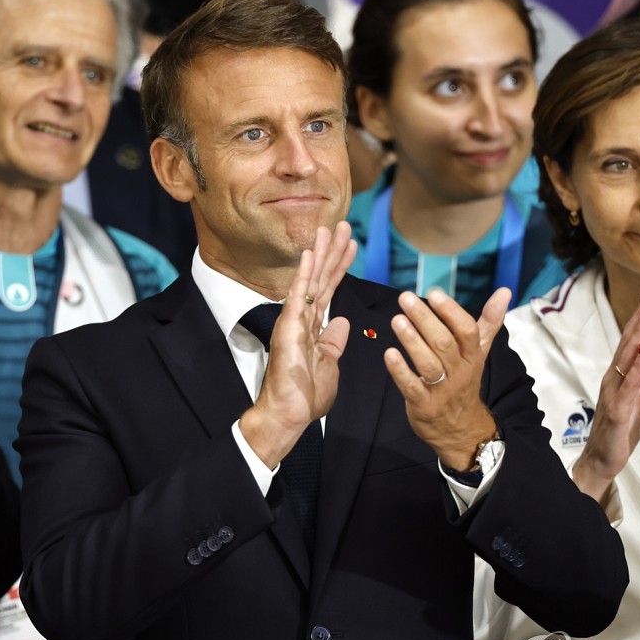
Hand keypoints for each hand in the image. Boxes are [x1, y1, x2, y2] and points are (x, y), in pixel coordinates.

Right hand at [239, 223, 356, 467]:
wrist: (288, 414)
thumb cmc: (305, 396)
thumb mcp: (329, 364)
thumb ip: (334, 342)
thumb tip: (342, 321)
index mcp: (314, 327)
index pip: (330, 289)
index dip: (341, 266)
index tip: (351, 245)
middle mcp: (303, 318)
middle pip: (322, 277)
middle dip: (332, 251)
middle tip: (343, 224)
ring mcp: (294, 321)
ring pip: (311, 280)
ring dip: (320, 253)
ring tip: (328, 227)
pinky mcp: (289, 327)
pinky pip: (298, 295)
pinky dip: (304, 274)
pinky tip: (309, 254)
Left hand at [383, 287, 508, 471]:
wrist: (462, 429)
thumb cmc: (465, 381)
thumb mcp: (480, 352)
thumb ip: (489, 321)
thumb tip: (504, 291)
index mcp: (473, 356)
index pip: (467, 331)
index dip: (451, 312)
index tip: (434, 293)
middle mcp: (459, 371)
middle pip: (444, 343)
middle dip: (425, 319)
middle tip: (405, 299)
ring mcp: (441, 390)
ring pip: (428, 364)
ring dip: (411, 341)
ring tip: (397, 320)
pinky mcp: (423, 405)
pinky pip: (411, 387)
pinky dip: (400, 371)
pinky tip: (389, 353)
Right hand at [573, 287, 639, 503]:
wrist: (601, 460)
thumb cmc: (620, 427)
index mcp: (619, 375)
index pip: (630, 341)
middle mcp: (613, 379)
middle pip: (626, 344)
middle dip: (638, 319)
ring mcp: (613, 394)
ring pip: (625, 361)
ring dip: (636, 337)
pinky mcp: (618, 412)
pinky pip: (628, 387)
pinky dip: (635, 369)